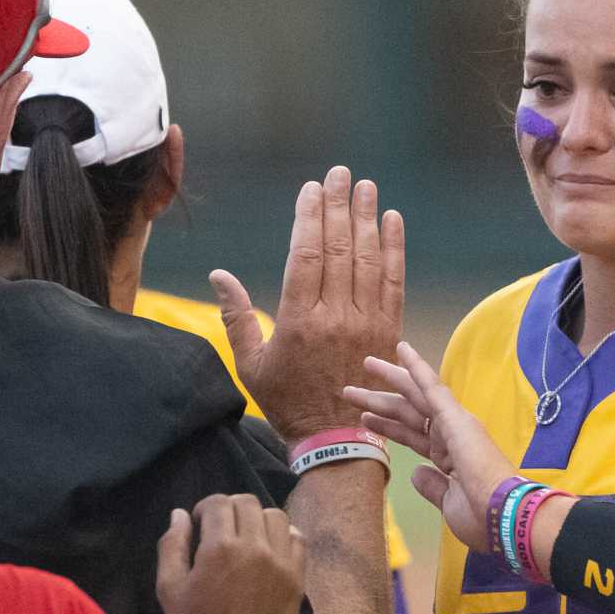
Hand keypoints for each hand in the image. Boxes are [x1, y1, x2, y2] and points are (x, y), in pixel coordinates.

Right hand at [155, 494, 305, 613]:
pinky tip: (270, 548)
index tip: (201, 523)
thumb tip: (179, 513)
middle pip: (247, 502)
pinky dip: (283, 534)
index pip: (218, 502)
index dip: (205, 507)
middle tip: (221, 527)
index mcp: (220, 547)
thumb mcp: (169, 589)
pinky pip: (297, 538)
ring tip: (247, 536)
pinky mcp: (297, 575)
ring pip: (275, 515)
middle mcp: (254, 547)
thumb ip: (172, 545)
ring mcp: (281, 560)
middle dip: (230, 507)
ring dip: (258, 518)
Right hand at [212, 165, 403, 443]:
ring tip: (366, 187)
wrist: (335, 439)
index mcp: (298, 321)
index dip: (311, 217)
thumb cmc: (286, 402)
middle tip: (342, 174)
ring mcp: (366, 322)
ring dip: (368, 219)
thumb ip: (235, 317)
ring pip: (369, 259)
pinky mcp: (389, 330)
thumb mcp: (250, 364)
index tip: (312, 189)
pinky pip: (395, 282)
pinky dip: (395, 249)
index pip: (306, 255)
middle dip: (340, 206)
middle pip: (340, 248)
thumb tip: (218, 274)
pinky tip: (393, 222)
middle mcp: (335, 316)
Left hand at [347, 340, 518, 552]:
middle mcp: (450, 437)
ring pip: (413, 396)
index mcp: (449, 458)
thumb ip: (432, 487)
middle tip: (352, 389)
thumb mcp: (449, 504)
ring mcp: (453, 425)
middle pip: (407, 413)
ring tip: (366, 363)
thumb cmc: (483, 518)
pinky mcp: (456, 419)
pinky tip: (402, 350)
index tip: (365, 420)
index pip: (411, 437)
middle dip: (380, 400)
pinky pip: (433, 387)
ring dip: (388, 380)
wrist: (505, 517)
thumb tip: (416, 473)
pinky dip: (418, 367)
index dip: (387, 428)